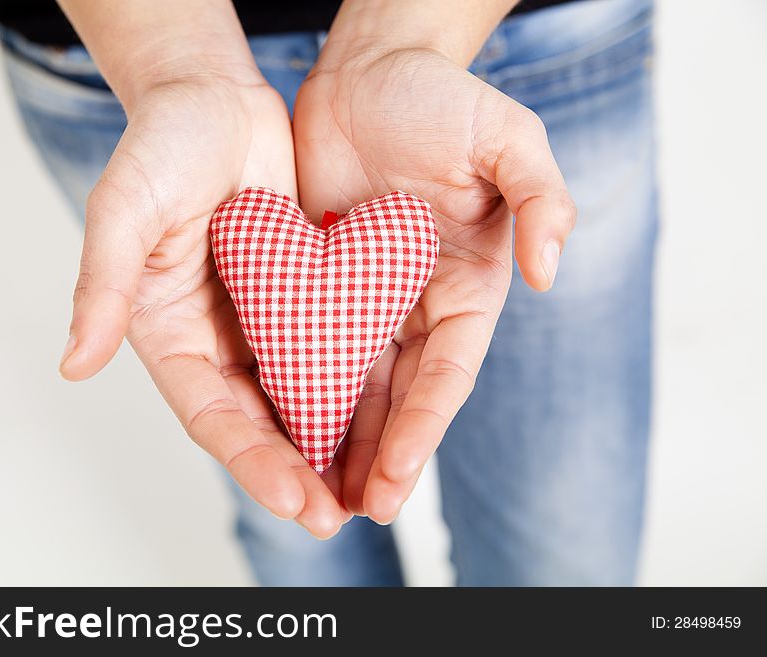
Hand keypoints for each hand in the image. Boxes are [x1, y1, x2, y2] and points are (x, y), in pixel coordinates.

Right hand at [58, 71, 347, 537]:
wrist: (214, 98)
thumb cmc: (162, 145)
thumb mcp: (124, 208)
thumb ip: (101, 285)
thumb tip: (72, 363)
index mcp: (169, 333)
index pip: (212, 415)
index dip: (252, 460)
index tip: (296, 500)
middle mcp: (215, 339)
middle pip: (257, 422)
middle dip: (295, 472)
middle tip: (335, 516)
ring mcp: (261, 321)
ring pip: (297, 397)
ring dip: (328, 446)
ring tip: (365, 491)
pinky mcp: (301, 297)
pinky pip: (328, 350)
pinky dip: (350, 388)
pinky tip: (384, 419)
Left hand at [294, 46, 575, 522]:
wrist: (367, 69)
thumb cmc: (441, 99)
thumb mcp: (506, 135)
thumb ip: (542, 196)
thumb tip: (554, 271)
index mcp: (467, 288)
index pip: (446, 375)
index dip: (423, 430)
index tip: (395, 479)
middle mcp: (417, 307)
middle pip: (398, 398)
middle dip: (379, 458)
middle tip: (350, 514)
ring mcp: (365, 301)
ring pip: (350, 387)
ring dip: (336, 443)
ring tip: (314, 498)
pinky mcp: (317, 286)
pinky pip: (304, 347)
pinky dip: (296, 392)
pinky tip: (277, 433)